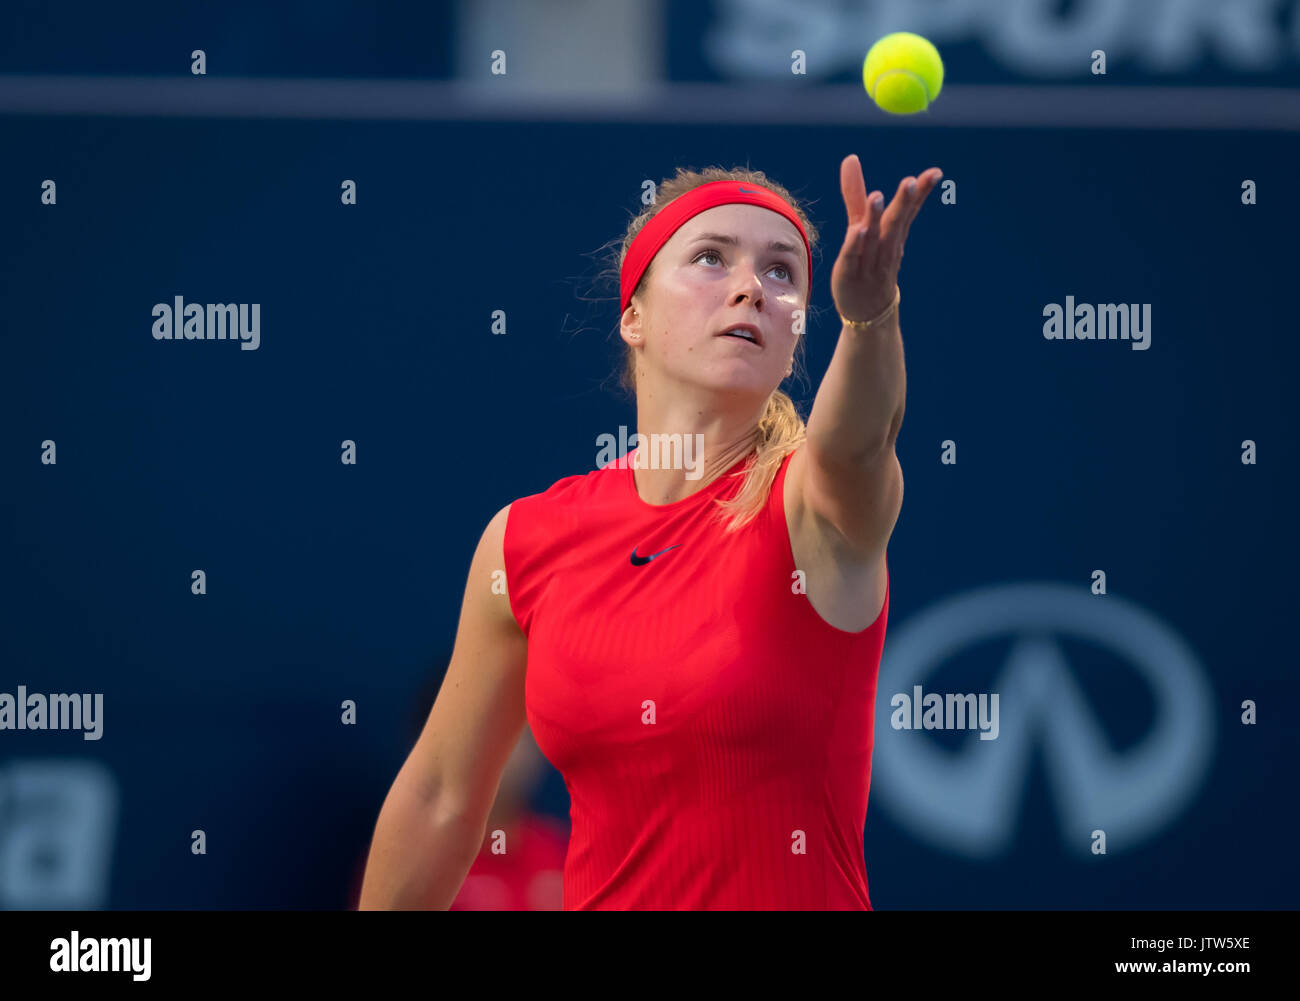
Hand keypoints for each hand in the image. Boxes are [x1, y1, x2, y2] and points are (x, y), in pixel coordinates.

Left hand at [831, 155, 941, 322]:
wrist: (866, 311)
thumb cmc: (867, 262)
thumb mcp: (861, 224)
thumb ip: (855, 193)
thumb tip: (850, 158)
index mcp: (893, 234)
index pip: (908, 211)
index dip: (920, 193)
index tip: (935, 173)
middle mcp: (884, 247)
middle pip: (895, 223)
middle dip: (903, 203)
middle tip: (910, 181)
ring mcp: (868, 262)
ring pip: (874, 239)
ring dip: (877, 218)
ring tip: (879, 195)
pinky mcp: (848, 274)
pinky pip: (852, 258)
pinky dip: (856, 245)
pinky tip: (858, 231)